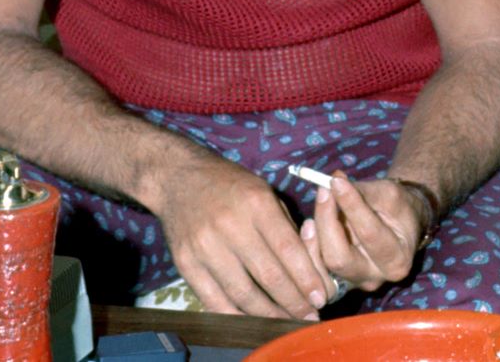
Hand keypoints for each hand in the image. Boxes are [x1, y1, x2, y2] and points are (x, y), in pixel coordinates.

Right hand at [150, 155, 330, 320]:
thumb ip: (284, 225)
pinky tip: (252, 321)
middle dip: (292, 301)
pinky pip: (213, 299)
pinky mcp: (185, 263)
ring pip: (242, 292)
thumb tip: (306, 264)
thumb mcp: (263, 191)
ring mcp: (205, 247)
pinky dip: (235, 315)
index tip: (320, 296)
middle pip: (267, 275)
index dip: (306, 277)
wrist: (179, 179)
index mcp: (257, 204)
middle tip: (309, 316)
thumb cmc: (230, 184)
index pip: (287, 248)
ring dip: (267, 313)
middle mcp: (231, 226)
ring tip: (285, 322)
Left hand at [299, 173, 430, 292]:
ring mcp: (352, 283)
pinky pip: (315, 267)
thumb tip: (334, 183)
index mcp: (397, 260)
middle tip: (323, 191)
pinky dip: (309, 244)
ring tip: (319, 204)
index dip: (351, 205)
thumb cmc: (398, 208)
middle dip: (327, 221)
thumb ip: (364, 192)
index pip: (369, 233)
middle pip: (339, 257)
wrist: (400, 226)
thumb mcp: (390, 195)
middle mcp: (374, 279)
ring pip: (323, 264)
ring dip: (315, 232)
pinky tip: (310, 224)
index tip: (337, 182)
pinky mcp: (336, 280)